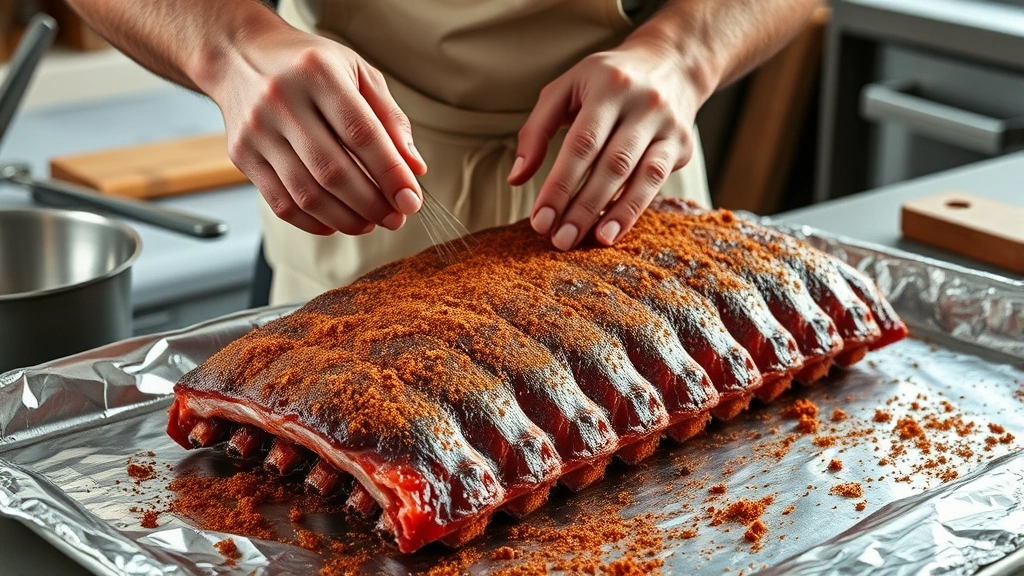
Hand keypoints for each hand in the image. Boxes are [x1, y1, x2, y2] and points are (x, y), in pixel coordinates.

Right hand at [208, 25, 426, 235]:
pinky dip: (313, 222)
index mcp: (318, 72)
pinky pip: (281, 203)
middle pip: (333, 171)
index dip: (390, 173)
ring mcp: (257, 130)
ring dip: (346, 218)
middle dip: (372, 204)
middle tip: (395, 218)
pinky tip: (336, 222)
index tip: (411, 199)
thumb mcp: (357, 72)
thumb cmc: (309, 65)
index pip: (362, 133)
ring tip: (370, 222)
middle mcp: (282, 100)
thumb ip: (389, 118)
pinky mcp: (241, 155)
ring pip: (307, 194)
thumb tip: (414, 168)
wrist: (239, 54)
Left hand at [509, 40, 700, 249]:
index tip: (540, 220)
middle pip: (611, 164)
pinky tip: (613, 231)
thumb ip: (536, 130)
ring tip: (591, 241)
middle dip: (583, 207)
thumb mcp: (565, 89)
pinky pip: (658, 182)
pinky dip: (634, 208)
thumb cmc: (605, 81)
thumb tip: (516, 178)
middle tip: (560, 241)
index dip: (559, 185)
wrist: (670, 64)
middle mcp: (643, 103)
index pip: (581, 143)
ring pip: (642, 176)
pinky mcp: (682, 144)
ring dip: (615, 214)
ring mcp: (667, 125)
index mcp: (608, 85)